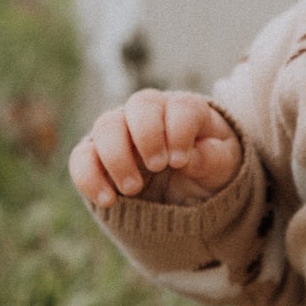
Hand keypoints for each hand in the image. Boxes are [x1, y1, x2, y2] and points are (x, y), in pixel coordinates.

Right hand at [70, 90, 241, 207]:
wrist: (190, 193)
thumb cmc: (210, 168)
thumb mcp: (224, 166)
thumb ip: (213, 158)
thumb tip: (189, 158)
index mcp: (185, 110)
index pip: (179, 107)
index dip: (178, 131)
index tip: (180, 161)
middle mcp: (150, 114)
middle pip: (140, 105)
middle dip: (147, 135)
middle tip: (157, 167)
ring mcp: (122, 132)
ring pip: (106, 126)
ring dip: (117, 157)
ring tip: (134, 189)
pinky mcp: (99, 157)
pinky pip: (82, 158)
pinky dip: (89, 177)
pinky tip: (108, 200)